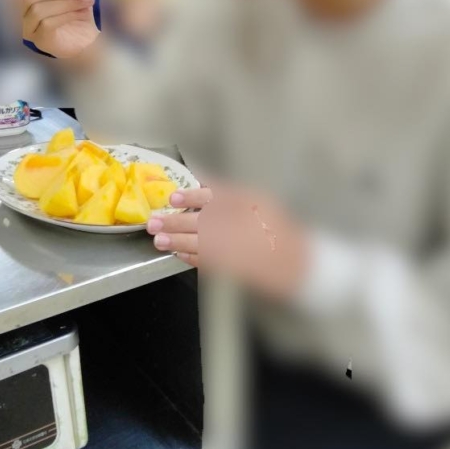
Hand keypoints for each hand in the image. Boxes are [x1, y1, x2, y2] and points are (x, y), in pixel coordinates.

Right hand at [22, 0, 99, 59]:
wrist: (88, 36)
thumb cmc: (77, 9)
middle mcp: (25, 12)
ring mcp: (30, 28)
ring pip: (39, 10)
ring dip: (67, 3)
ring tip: (88, 1)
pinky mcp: (40, 40)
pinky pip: (47, 24)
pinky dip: (67, 15)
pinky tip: (83, 14)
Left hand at [147, 185, 307, 300]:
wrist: (295, 263)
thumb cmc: (277, 228)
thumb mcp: (259, 201)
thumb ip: (229, 192)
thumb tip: (202, 180)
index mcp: (246, 205)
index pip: (213, 197)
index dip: (190, 197)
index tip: (174, 197)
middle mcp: (239, 226)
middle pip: (198, 222)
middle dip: (173, 223)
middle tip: (154, 222)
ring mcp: (234, 249)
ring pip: (197, 244)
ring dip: (175, 242)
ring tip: (158, 240)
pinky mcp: (230, 268)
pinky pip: (205, 262)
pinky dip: (189, 258)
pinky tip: (178, 254)